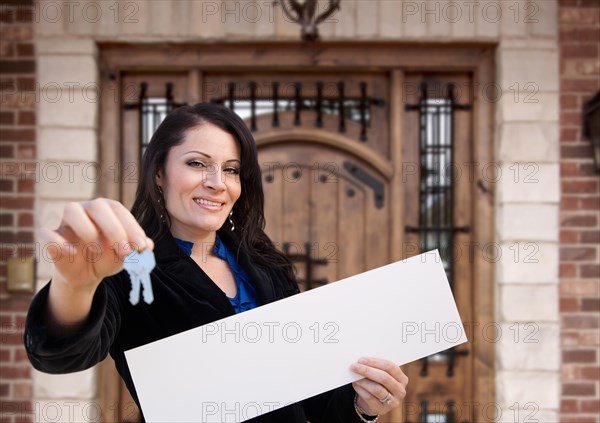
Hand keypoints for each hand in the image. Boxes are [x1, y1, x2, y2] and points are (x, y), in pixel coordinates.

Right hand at [39, 198, 153, 323]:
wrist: (86, 274)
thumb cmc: (108, 256)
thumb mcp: (125, 254)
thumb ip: (137, 248)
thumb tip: (149, 245)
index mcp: (107, 210)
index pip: (119, 210)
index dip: (132, 227)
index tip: (141, 247)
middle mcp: (86, 210)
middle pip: (97, 206)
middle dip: (114, 228)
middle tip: (124, 250)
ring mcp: (66, 222)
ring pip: (71, 209)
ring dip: (87, 229)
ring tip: (97, 250)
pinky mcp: (51, 237)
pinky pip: (47, 233)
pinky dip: (58, 242)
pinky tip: (72, 253)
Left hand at [351, 357, 408, 416]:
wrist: (373, 402)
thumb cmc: (377, 383)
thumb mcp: (380, 374)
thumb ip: (375, 368)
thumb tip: (362, 361)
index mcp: (402, 379)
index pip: (390, 367)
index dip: (375, 362)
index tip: (361, 359)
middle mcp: (400, 391)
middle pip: (384, 378)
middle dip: (367, 370)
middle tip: (354, 366)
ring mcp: (392, 402)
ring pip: (377, 389)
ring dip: (363, 381)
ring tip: (354, 376)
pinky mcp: (382, 410)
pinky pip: (369, 398)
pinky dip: (360, 389)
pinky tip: (356, 384)